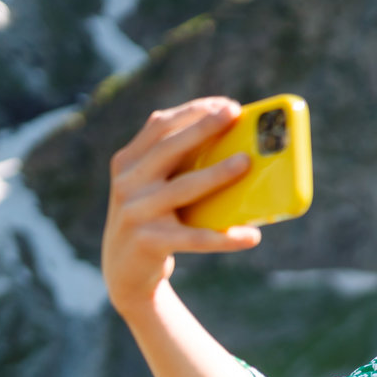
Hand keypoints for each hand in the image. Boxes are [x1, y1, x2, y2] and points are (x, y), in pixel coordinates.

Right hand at [101, 96, 261, 314]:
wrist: (125, 271)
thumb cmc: (154, 220)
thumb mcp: (152, 188)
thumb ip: (175, 166)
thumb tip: (238, 149)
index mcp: (128, 162)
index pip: (159, 126)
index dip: (192, 112)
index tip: (226, 105)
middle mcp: (127, 182)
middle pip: (168, 148)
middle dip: (203, 128)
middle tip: (235, 116)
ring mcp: (135, 212)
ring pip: (183, 189)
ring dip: (216, 174)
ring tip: (246, 163)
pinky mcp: (149, 242)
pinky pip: (194, 238)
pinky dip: (224, 237)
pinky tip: (251, 236)